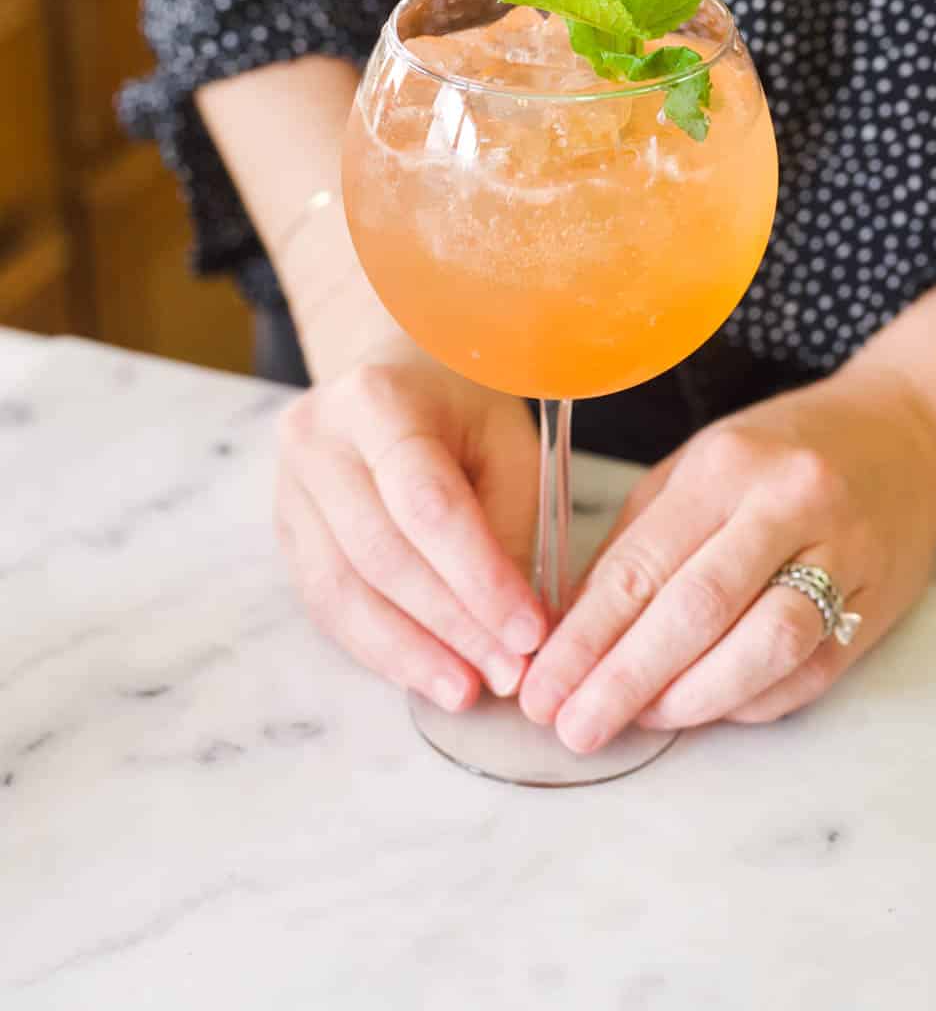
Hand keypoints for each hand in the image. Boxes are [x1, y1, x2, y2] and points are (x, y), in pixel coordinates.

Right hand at [275, 352, 544, 711]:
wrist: (395, 368)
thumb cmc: (462, 403)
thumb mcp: (505, 440)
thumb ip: (508, 525)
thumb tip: (515, 630)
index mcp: (377, 399)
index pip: (427, 504)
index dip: (477, 576)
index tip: (528, 631)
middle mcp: (316, 439)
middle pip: (380, 554)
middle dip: (449, 626)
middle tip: (506, 672)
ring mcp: (288, 486)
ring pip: (342, 591)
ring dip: (409, 652)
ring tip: (466, 688)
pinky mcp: (286, 530)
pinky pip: (326, 603)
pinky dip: (378, 646)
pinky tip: (425, 670)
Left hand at [517, 362, 935, 752]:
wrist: (907, 435)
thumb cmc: (780, 452)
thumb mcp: (697, 466)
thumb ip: (638, 543)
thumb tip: (573, 630)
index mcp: (728, 463)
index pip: (643, 564)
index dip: (585, 638)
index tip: (542, 687)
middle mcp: (790, 503)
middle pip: (698, 610)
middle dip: (625, 679)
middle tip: (574, 725)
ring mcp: (845, 554)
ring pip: (764, 647)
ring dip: (691, 698)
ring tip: (640, 720)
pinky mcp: (882, 602)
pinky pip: (810, 672)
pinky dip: (751, 701)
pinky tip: (707, 711)